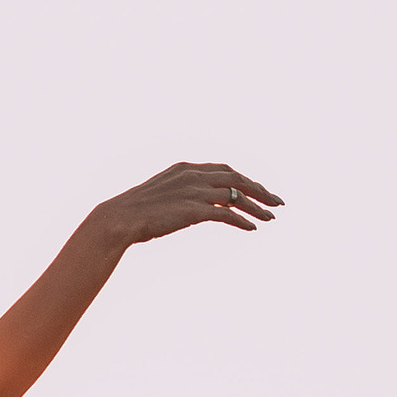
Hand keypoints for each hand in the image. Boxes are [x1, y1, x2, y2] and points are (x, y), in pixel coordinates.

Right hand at [94, 161, 280, 248]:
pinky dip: (242, 220)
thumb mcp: (164, 195)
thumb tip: (196, 206)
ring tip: (270, 217)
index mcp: (186, 168)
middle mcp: (193, 176)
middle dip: (260, 190)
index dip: (246, 180)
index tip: (260, 191)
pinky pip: (226, 215)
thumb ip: (183, 194)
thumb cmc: (136, 211)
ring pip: (236, 196)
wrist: (120, 219)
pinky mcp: (193, 210)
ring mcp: (194, 192)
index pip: (225, 170)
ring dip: (257, 206)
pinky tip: (252, 228)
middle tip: (276, 202)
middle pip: (237, 179)